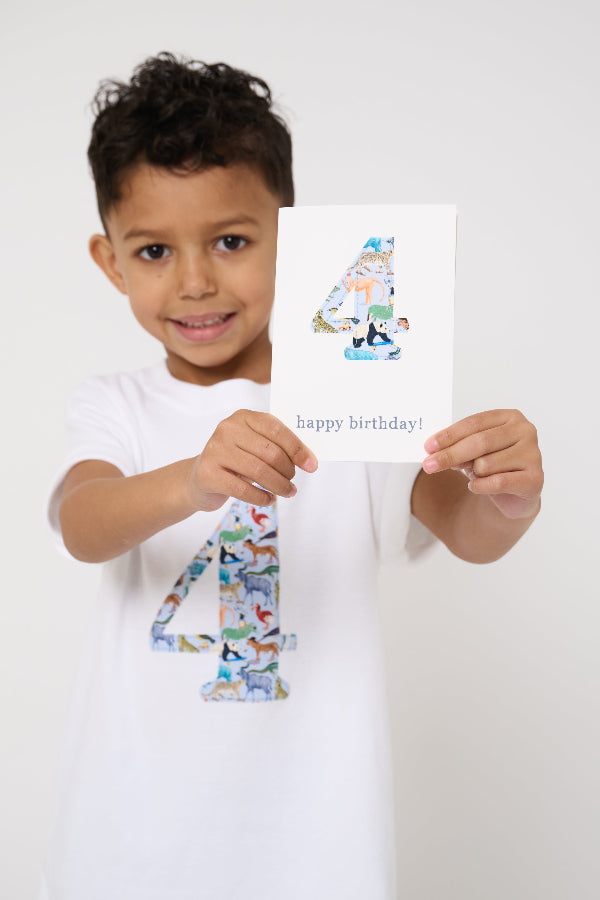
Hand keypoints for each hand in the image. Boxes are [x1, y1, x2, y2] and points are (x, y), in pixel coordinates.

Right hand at [188, 410, 317, 511]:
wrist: (199, 479)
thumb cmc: (235, 461)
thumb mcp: (253, 446)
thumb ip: (276, 446)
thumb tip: (308, 459)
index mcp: (243, 417)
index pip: (276, 429)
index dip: (297, 448)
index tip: (311, 466)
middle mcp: (227, 429)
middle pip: (269, 452)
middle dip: (287, 471)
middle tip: (292, 483)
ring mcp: (215, 450)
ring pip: (258, 471)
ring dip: (279, 486)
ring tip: (287, 492)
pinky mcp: (208, 474)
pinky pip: (243, 489)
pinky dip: (261, 497)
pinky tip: (268, 499)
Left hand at [421, 409, 542, 519]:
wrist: (516, 494)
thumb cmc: (494, 465)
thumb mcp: (475, 451)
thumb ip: (460, 447)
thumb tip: (435, 451)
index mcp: (510, 417)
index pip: (474, 423)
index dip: (449, 435)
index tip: (428, 446)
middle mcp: (525, 431)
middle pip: (479, 442)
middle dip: (450, 454)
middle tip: (429, 465)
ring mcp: (533, 454)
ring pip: (486, 464)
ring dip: (472, 473)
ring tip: (476, 475)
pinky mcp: (535, 479)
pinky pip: (497, 482)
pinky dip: (480, 486)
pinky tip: (475, 486)